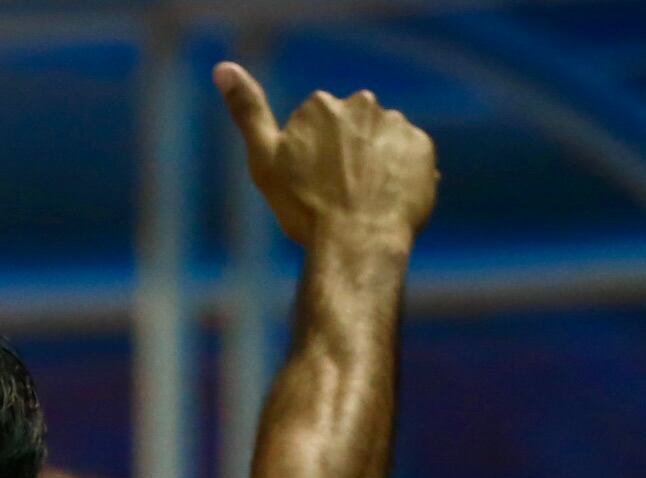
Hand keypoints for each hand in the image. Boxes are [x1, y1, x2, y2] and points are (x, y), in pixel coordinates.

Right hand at [217, 65, 438, 251]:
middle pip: (353, 130)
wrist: (357, 243)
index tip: (312, 186)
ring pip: (383, 143)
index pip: (319, 127)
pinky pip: (411, 158)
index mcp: (320, 104)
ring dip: (377, 165)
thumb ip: (247, 110)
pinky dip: (402, 176)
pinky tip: (389, 202)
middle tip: (340, 196)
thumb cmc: (305, 208)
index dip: (314, 159)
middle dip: (348, 156)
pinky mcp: (423, 148)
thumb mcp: (264, 160)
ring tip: (366, 202)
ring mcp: (395, 125)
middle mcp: (361, 104)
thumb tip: (222, 67)